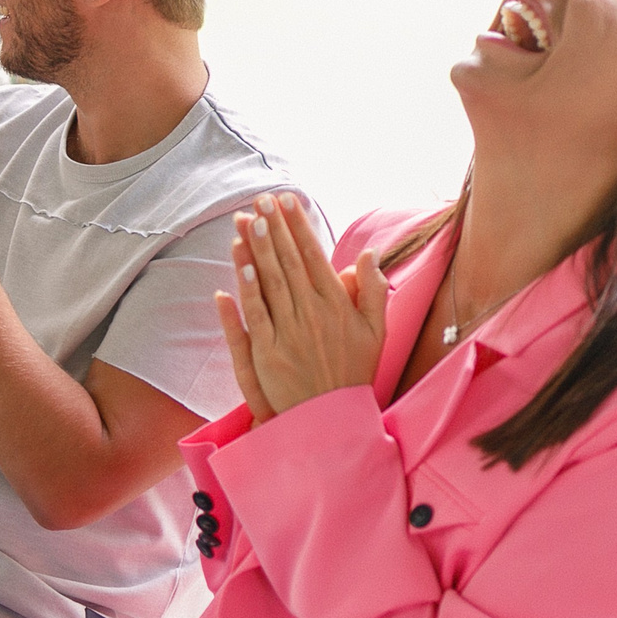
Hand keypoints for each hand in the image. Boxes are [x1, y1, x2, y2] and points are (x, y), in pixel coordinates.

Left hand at [214, 193, 386, 422]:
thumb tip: (369, 254)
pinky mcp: (268, 353)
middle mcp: (313, 314)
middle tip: (261, 198)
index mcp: (337, 305)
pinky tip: (240, 264)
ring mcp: (289, 333)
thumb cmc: (354, 372)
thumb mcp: (376, 331)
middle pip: (290, 261)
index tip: (287, 200)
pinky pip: (257, 314)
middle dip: (274, 227)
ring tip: (247, 218)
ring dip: (258, 248)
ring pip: (271, 282)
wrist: (333, 418)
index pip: (314, 255)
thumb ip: (374, 291)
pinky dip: (248, 288)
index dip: (299, 225)